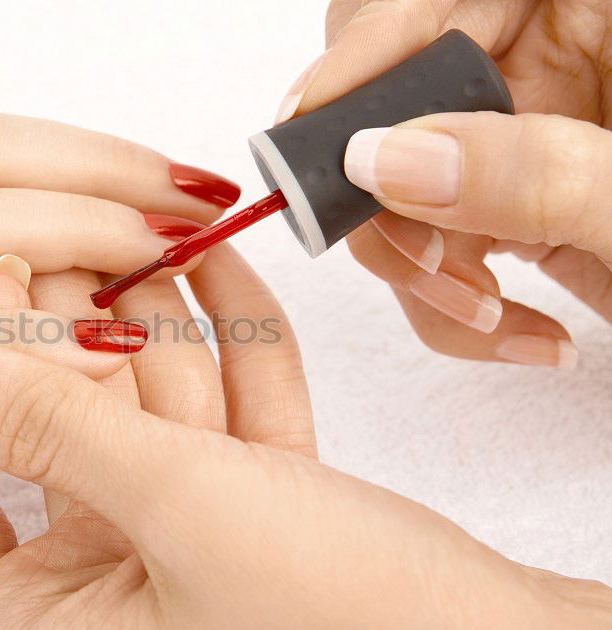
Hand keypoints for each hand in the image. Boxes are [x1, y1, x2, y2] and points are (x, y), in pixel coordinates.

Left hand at [0, 248, 611, 629]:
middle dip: (80, 338)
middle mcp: (95, 599)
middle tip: (99, 244)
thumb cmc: (351, 623)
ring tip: (162, 238)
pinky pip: (211, 424)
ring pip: (134, 420)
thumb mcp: (179, 505)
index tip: (10, 300)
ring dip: (155, 328)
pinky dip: (222, 354)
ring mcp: (170, 554)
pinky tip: (219, 272)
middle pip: (43, 439)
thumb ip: (38, 425)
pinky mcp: (242, 520)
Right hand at [276, 0, 611, 367]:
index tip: (312, 126)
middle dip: (388, 177)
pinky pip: (433, 237)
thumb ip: (532, 173)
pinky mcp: (514, 203)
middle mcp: (557, 56)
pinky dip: (446, 299)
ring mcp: (529, 130)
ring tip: (481, 313)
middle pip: (404, 81)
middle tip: (411, 244)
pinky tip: (512, 333)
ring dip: (414, 259)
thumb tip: (383, 157)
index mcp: (603, 9)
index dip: (370, 48)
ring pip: (399, 173)